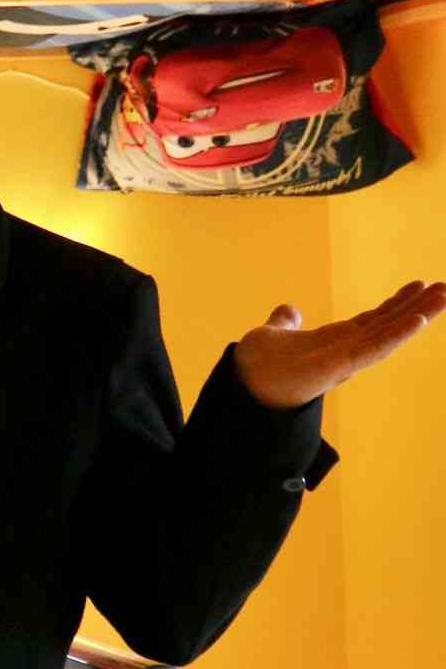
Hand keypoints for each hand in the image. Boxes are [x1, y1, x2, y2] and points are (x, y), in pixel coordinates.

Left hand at [233, 279, 445, 409]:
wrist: (242, 384)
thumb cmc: (257, 366)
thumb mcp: (273, 334)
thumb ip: (285, 322)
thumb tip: (289, 309)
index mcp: (335, 340)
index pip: (374, 319)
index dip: (397, 303)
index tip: (418, 284)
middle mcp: (347, 350)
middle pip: (390, 324)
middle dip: (419, 306)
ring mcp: (346, 359)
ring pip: (390, 333)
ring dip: (418, 315)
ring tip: (444, 297)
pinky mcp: (339, 366)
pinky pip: (373, 349)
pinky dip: (396, 335)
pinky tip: (418, 321)